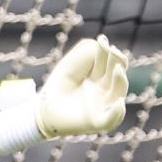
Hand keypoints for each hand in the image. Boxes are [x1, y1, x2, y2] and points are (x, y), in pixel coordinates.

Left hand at [0, 35, 128, 138]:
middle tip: (111, 50)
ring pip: (118, 93)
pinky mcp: (96, 121)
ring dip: (120, 80)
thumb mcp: (69, 66)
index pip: (110, 62)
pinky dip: (116, 113)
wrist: (42, 110)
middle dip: (116, 61)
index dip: (108, 51)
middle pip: (117, 75)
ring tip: (117, 69)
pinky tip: (117, 103)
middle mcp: (105, 90)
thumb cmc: (58, 87)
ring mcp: (102, 105)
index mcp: (100, 77)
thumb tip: (102, 47)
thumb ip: (85, 53)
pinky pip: (111, 120)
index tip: (101, 40)